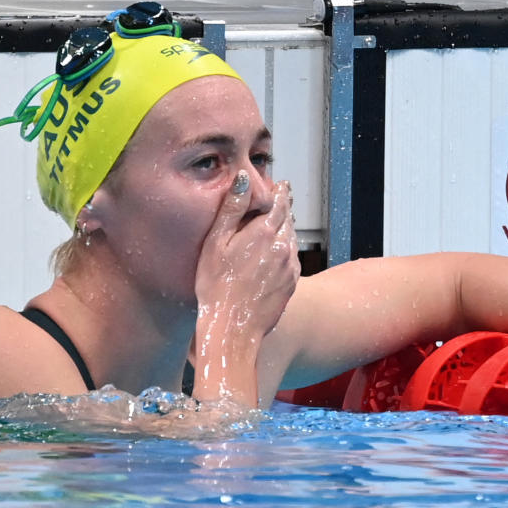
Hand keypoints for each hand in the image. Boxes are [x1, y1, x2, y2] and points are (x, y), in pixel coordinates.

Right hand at [192, 172, 299, 402]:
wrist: (232, 328)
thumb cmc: (215, 287)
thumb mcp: (215, 243)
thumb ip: (231, 209)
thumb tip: (244, 179)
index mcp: (263, 233)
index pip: (279, 203)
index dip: (280, 192)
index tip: (281, 184)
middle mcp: (282, 247)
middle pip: (288, 220)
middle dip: (283, 208)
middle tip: (279, 200)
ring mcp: (290, 267)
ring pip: (291, 239)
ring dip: (286, 228)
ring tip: (277, 224)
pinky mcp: (291, 284)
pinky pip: (292, 258)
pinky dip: (286, 249)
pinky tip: (275, 253)